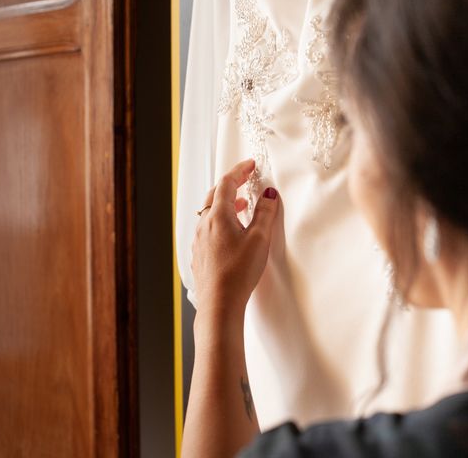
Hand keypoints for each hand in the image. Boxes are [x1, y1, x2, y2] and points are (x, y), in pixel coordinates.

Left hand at [192, 159, 279, 319]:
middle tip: (245, 180)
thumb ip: (264, 213)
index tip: (250, 165)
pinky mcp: (199, 254)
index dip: (239, 171)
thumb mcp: (259, 239)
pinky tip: (231, 233)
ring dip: (226, 204)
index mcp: (218, 216)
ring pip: (209, 213)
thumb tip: (269, 194)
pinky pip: (208, 228)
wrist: (219, 303)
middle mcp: (204, 224)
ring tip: (242, 207)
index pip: (227, 183)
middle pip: (214, 195)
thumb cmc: (239, 271)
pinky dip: (220, 221)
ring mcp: (199, 240)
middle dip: (231, 185)